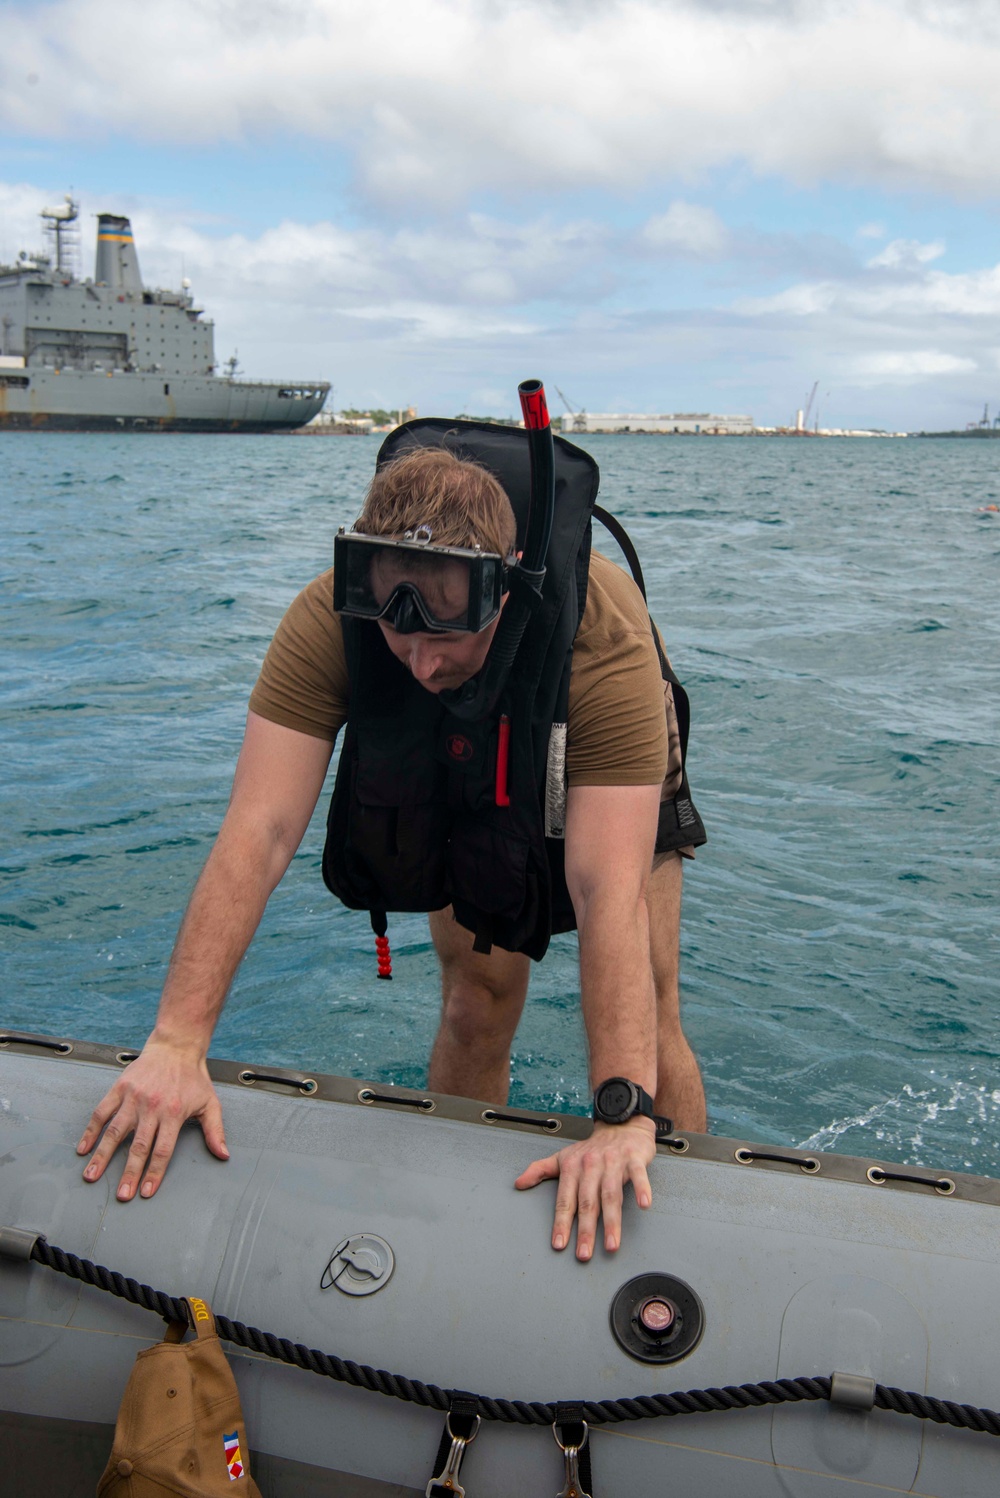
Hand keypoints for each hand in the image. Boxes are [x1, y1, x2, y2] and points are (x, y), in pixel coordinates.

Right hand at [76, 1037, 228, 1201]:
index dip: (154, 1173)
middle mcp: (152, 1107)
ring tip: (92, 1176)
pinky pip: (101, 1112)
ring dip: (102, 1156)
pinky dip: (91, 1131)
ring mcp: (133, 1098)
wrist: (176, 1046)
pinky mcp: (120, 1088)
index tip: (145, 1192)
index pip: (162, 1150)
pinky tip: (84, 1149)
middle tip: (121, 1194)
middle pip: (138, 1146)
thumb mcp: (210, 1103)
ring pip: (114, 1132)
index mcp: (174, 1114)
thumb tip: (223, 1155)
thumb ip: (215, 1131)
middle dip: (129, 1173)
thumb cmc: (193, 1077)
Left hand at [514, 1118, 654, 1259]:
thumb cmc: (592, 1147)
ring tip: (611, 1245)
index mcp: (573, 1167)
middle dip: (586, 1230)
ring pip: (611, 1195)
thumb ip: (540, 1170)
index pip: (565, 1200)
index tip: (559, 1244)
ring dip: (611, 1222)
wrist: (620, 1125)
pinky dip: (641, 1189)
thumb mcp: (563, 1157)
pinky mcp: (634, 1159)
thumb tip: (518, 1184)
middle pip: (588, 1202)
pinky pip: (638, 1176)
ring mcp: (613, 1162)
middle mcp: (591, 1165)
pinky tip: (644, 1204)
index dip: (562, 1223)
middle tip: (584, 1254)